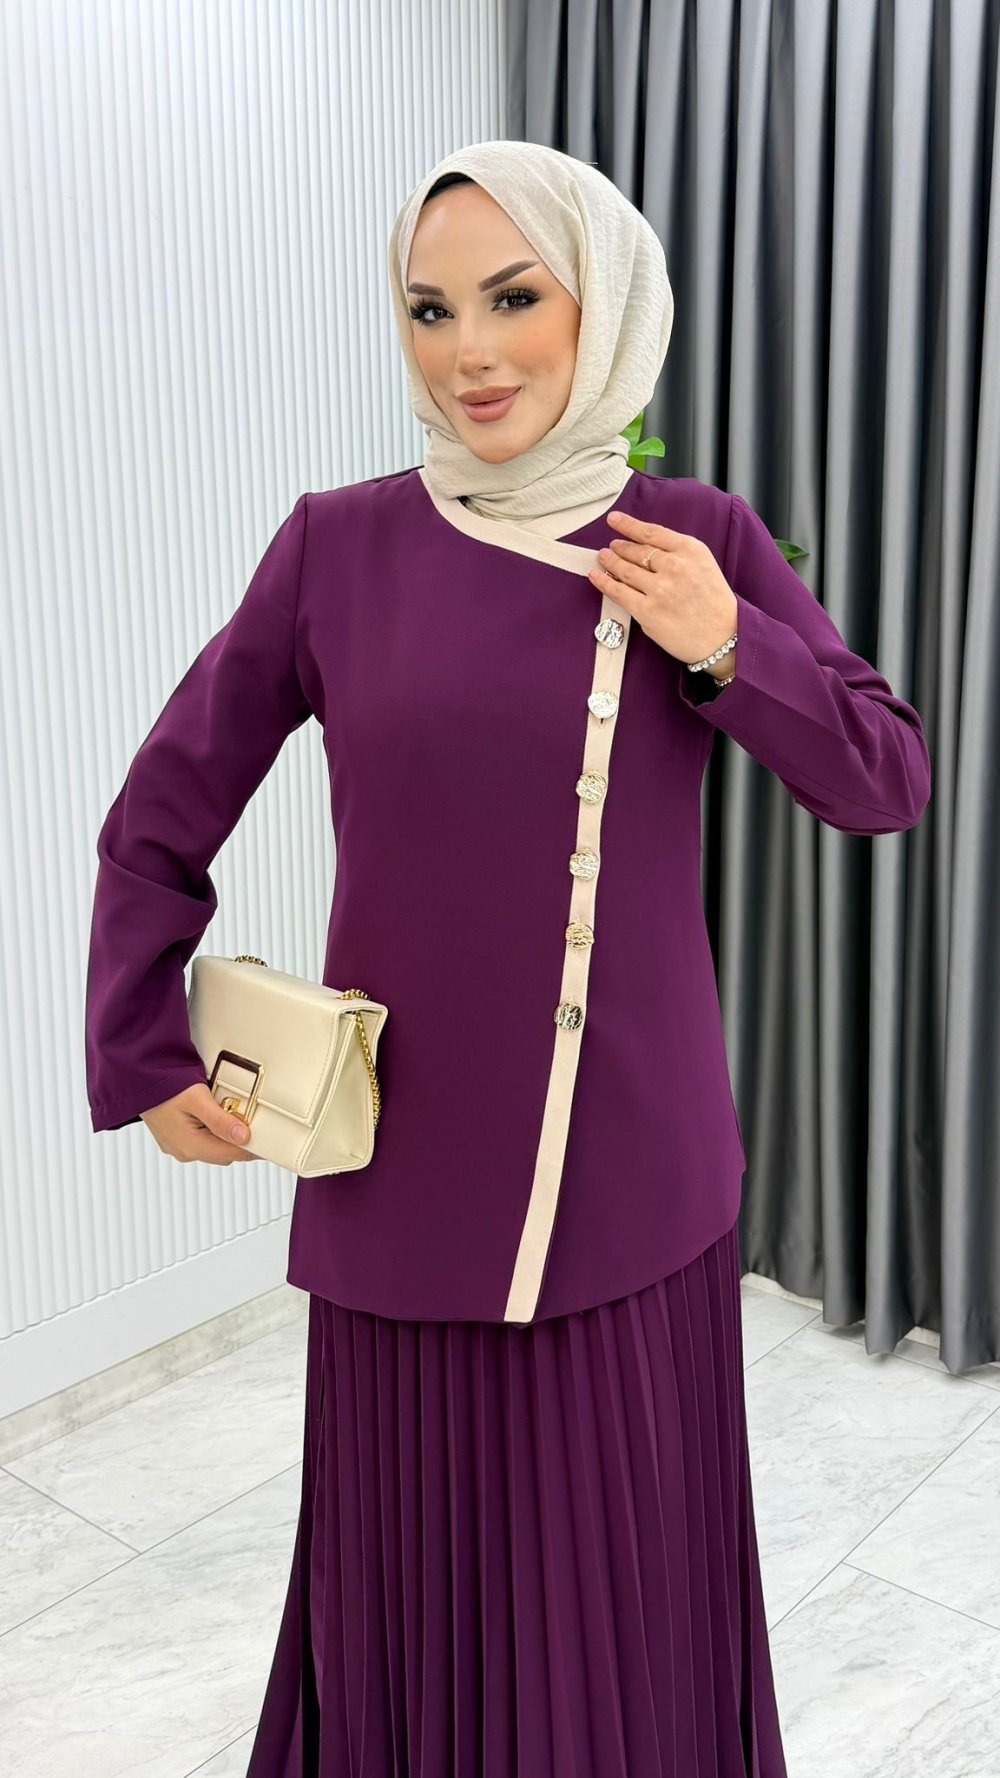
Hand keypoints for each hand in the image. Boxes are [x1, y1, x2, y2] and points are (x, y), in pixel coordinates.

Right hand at [140, 1081, 257, 1164]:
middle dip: (241, 1142)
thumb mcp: (197, 1099)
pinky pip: (202, 1140)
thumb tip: (243, 1137)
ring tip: (236, 1117)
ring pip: (213, 1147)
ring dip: (227, 1137)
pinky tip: (217, 1117)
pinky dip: (214, 1133)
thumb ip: (220, 1120)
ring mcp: (177, 1146)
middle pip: (224, 1152)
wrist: (136, 1079)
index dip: (254, 1149)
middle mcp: (183, 1151)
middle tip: (256, 1124)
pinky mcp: (175, 1138)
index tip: (269, 1144)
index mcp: (191, 1146)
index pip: (233, 1154)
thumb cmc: (163, 1086)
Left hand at [587, 510, 737, 671]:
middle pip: (637, 551)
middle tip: (612, 546)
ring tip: (603, 557)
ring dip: (610, 561)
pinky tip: (596, 576)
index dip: (628, 525)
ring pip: (625, 570)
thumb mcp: (704, 565)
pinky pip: (619, 592)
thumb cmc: (715, 603)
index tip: (614, 520)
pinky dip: (603, 582)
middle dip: (620, 547)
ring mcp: (659, 589)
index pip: (652, 532)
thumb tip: (647, 548)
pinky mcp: (647, 611)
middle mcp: (674, 566)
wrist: (725, 637)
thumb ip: (679, 554)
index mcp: (690, 550)